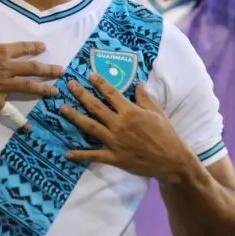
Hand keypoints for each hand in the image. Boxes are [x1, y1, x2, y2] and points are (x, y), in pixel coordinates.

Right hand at [0, 21, 63, 111]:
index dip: (35, 48)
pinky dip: (19, 119)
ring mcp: (1, 84)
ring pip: (27, 86)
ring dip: (43, 89)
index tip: (44, 48)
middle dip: (49, 70)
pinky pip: (9, 110)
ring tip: (55, 91)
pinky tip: (29, 126)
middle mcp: (6, 67)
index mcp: (1, 51)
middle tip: (61, 71)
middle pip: (32, 68)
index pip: (23, 48)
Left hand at [60, 75, 192, 180]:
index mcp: (130, 112)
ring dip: (75, 117)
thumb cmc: (166, 134)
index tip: (89, 75)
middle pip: (96, 107)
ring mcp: (114, 141)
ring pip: (90, 127)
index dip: (100, 83)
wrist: (171, 160)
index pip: (111, 94)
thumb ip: (145, 98)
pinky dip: (80, 155)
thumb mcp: (157, 112)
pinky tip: (67, 154)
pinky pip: (94, 155)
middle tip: (69, 85)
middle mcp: (119, 124)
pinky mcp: (114, 157)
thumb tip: (139, 83)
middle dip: (81, 94)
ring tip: (63, 108)